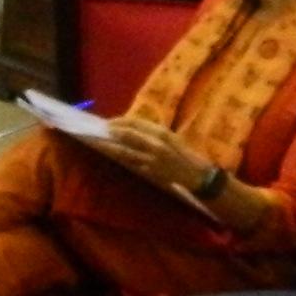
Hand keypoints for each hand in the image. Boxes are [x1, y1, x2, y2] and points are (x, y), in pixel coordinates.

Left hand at [77, 113, 211, 192]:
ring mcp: (152, 159)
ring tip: (100, 142)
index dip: (120, 122)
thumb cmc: (182, 154)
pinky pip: (131, 164)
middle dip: (113, 132)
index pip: (136, 123)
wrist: (195, 174)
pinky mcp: (149, 171)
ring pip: (126, 151)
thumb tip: (131, 128)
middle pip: (129, 135)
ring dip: (111, 146)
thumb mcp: (170, 138)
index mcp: (162, 133)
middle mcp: (156, 144)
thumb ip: (152, 133)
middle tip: (101, 130)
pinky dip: (120, 159)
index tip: (109, 122)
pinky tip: (112, 157)